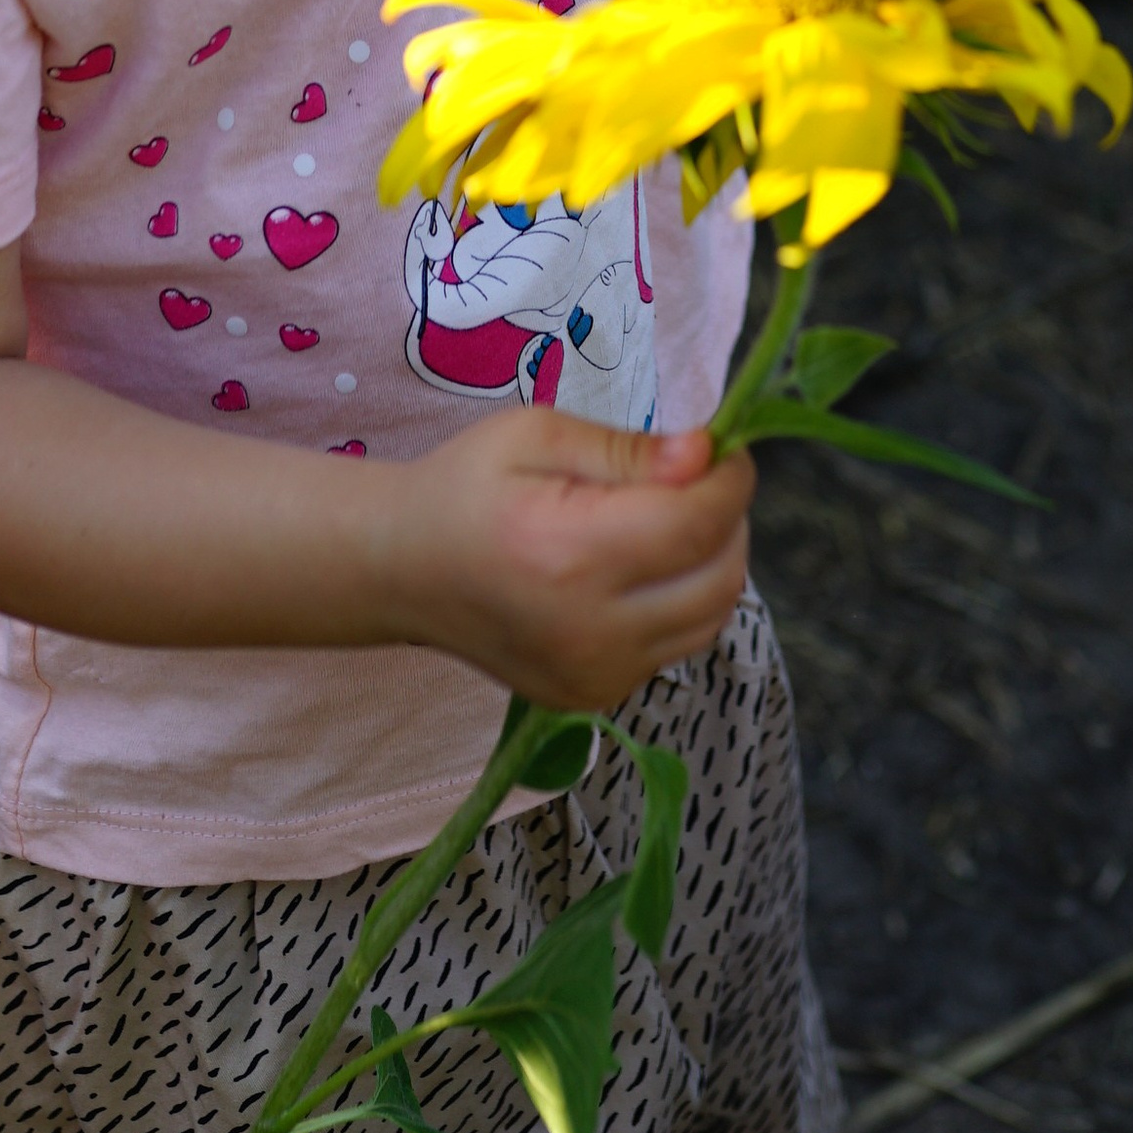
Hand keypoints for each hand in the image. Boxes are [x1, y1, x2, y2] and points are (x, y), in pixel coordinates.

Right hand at [381, 406, 753, 710]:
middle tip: (700, 477)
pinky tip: (641, 567)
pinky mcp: (594, 698)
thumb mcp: (535, 435)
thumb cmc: (465, 487)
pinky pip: (675, 646)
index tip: (726, 447)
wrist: (402, 571)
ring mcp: (594, 677)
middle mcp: (590, 631)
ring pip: (710, 620)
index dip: (730, 480)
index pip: (697, 524)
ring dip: (714, 563)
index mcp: (570, 555)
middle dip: (731, 519)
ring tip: (675, 518)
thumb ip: (627, 449)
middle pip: (720, 578)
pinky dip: (682, 602)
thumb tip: (705, 455)